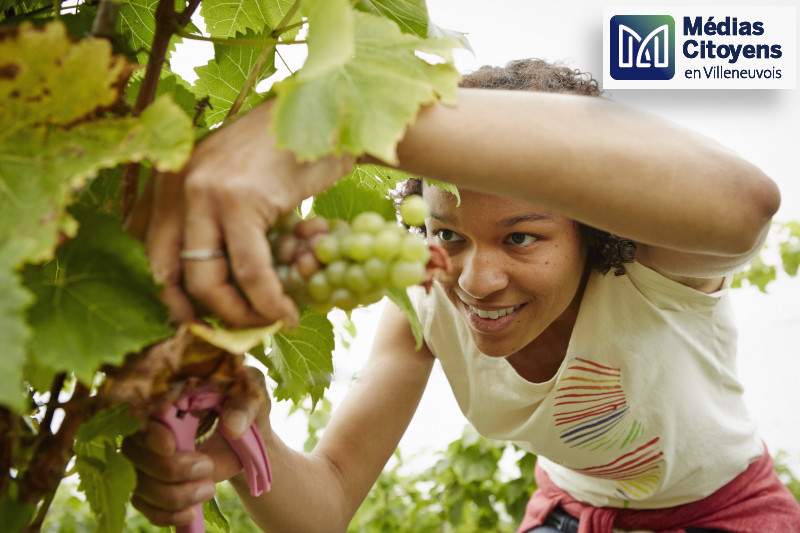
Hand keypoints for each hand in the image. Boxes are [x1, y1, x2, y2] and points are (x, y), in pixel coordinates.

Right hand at [122, 376, 270, 526]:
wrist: (247, 438)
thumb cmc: (244, 408)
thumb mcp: (252, 398)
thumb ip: (244, 405)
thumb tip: (232, 426)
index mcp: (169, 396)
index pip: (142, 413)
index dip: (150, 432)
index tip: (171, 444)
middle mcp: (150, 427)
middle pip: (133, 452)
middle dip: (169, 468)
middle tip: (207, 467)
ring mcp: (148, 457)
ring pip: (139, 483)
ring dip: (173, 495)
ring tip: (209, 488)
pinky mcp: (153, 483)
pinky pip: (144, 505)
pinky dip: (165, 515)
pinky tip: (190, 513)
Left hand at [130, 101, 353, 327]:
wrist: (324, 114)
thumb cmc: (284, 152)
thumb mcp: (233, 182)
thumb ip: (211, 220)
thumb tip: (210, 280)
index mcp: (169, 180)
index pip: (153, 255)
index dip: (174, 298)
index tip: (199, 321)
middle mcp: (176, 183)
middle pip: (172, 275)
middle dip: (204, 315)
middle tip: (236, 331)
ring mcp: (204, 190)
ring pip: (209, 280)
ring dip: (241, 314)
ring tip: (268, 323)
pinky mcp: (240, 199)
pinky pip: (251, 270)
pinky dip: (269, 301)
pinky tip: (286, 313)